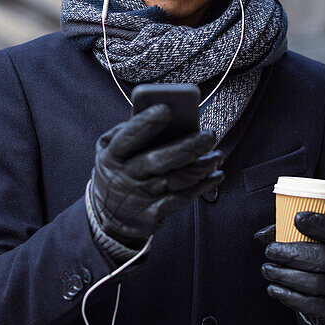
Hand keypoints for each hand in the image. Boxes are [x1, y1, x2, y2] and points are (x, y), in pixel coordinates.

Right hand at [89, 104, 223, 246]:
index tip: (166, 109)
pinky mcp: (154, 213)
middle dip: (186, 147)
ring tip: (217, 155)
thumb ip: (124, 131)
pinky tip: (215, 175)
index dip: (146, 123)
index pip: (128, 137)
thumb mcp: (107, 150)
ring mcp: (140, 197)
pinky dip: (202, 186)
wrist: (107, 215)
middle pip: (157, 160)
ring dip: (200, 167)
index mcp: (112, 155)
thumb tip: (152, 113)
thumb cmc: (116, 171)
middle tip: (209, 135)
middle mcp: (125, 176)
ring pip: (175, 180)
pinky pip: (182, 198)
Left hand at [255, 211, 324, 324]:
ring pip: (317, 283)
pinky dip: (290, 297)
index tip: (296, 218)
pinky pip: (313, 305)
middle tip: (270, 251)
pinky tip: (273, 289)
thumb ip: (285, 233)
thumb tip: (260, 236)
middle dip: (294, 254)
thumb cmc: (315, 261)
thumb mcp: (309, 243)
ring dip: (287, 276)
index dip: (319, 224)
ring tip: (267, 270)